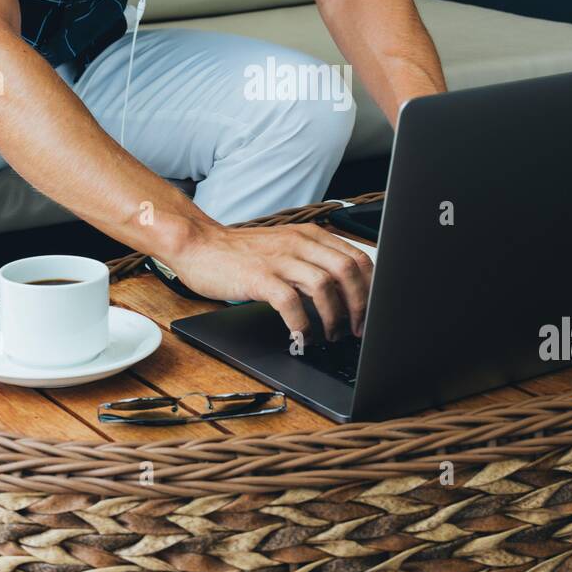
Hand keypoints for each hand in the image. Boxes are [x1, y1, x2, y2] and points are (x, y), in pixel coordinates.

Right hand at [171, 220, 373, 342]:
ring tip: (331, 336)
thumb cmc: (242, 253)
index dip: (371, 288)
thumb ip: (313, 263)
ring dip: (334, 317)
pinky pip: (290, 302)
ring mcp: (279, 259)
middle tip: (357, 329)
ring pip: (324, 285)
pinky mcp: (259, 277)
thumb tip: (344, 293)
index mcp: (310, 235)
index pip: (357, 257)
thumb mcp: (286, 248)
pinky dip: (301, 322)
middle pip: (347, 270)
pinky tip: (302, 336)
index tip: (372, 312)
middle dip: (359, 305)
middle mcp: (299, 243)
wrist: (199, 244)